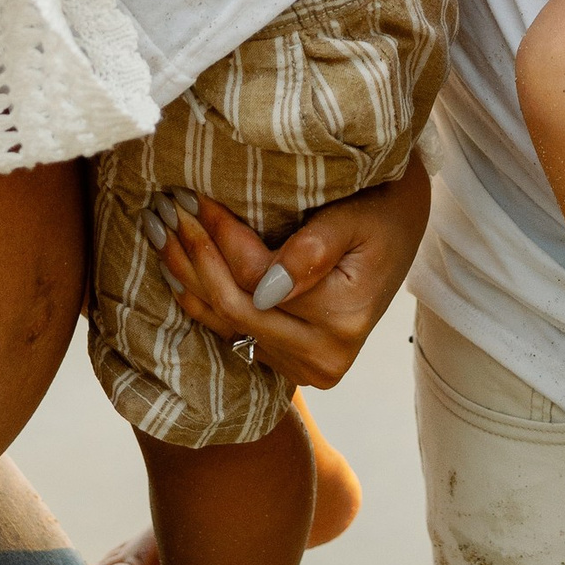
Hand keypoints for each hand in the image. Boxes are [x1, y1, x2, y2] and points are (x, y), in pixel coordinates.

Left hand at [152, 160, 429, 392]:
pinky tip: (179, 269)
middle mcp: (323, 357)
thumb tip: (267, 287)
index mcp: (343, 320)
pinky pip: (235, 335)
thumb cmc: (383, 212)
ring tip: (162, 232)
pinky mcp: (291, 365)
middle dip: (196, 257)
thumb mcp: (359, 218)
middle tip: (167, 210)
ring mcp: (306, 368)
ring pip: (228, 325)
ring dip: (191, 278)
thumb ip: (314, 250)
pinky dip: (205, 300)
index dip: (220, 237)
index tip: (194, 196)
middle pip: (236, 309)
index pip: (258, 279)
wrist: (401, 229)